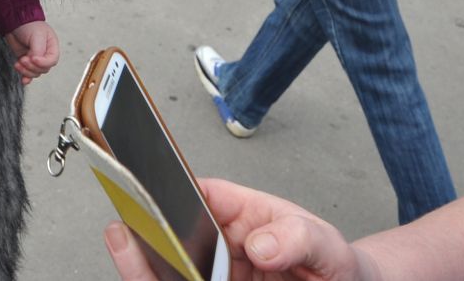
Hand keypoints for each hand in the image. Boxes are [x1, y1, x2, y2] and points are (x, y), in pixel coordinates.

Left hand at [4, 21, 60, 84]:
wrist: (15, 21)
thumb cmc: (29, 24)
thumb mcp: (37, 35)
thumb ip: (38, 50)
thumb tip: (36, 61)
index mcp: (52, 46)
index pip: (52, 60)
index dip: (43, 62)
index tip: (33, 58)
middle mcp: (45, 53)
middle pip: (43, 69)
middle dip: (32, 66)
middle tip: (24, 59)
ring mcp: (35, 58)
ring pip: (35, 72)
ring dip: (26, 71)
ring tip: (19, 63)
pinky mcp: (26, 61)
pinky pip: (28, 74)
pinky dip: (26, 77)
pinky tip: (23, 80)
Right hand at [105, 180, 365, 280]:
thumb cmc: (334, 265)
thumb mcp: (328, 246)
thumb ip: (298, 238)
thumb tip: (260, 243)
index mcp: (242, 214)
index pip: (200, 195)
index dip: (173, 192)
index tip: (156, 194)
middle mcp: (222, 246)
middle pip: (175, 236)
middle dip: (150, 232)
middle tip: (129, 230)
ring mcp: (217, 275)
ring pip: (172, 271)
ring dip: (147, 264)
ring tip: (129, 251)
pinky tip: (154, 275)